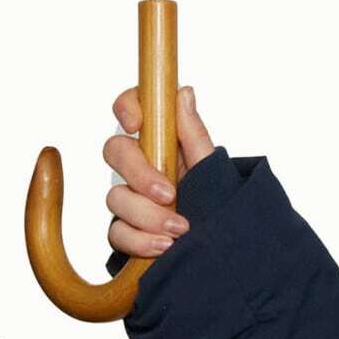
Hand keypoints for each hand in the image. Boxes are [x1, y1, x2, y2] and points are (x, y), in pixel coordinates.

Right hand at [100, 82, 221, 266]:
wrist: (224, 246)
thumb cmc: (216, 201)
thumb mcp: (210, 168)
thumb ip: (193, 134)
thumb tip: (184, 92)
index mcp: (160, 141)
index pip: (132, 108)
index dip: (126, 107)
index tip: (136, 123)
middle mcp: (140, 165)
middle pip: (114, 151)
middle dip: (138, 173)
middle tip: (168, 194)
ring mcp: (130, 198)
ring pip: (115, 197)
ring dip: (147, 215)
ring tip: (180, 228)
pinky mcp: (126, 230)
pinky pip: (117, 233)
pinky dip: (140, 241)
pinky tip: (165, 246)